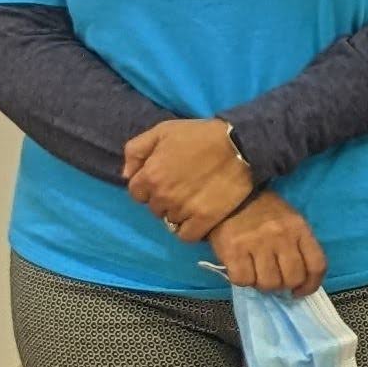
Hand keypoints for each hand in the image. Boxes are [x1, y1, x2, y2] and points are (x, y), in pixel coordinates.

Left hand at [120, 116, 252, 239]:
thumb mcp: (162, 130)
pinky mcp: (205, 220)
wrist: (241, 145)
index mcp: (150, 175)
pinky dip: (190, 229)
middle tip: (183, 188)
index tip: (165, 179)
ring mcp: (184, 209)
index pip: (136, 193)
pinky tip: (198, 218)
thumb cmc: (200, 135)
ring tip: (194, 200)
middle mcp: (163, 196)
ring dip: (179, 213)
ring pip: (171, 221)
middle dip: (164, 199)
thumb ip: (136, 150)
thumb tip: (127, 175)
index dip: (149, 186)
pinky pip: (187, 235)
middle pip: (154, 208)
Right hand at [207, 191, 326, 294]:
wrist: (229, 196)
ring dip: (263, 284)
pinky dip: (242, 280)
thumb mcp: (290, 222)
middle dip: (284, 286)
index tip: (300, 291)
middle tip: (275, 280)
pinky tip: (241, 269)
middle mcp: (281, 236)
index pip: (317, 265)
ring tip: (257, 273)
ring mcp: (257, 243)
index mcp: (299, 228)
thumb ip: (298, 247)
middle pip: (293, 278)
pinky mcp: (233, 249)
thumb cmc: (263, 212)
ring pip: (269, 283)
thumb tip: (299, 281)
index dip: (311, 285)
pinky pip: (243, 280)